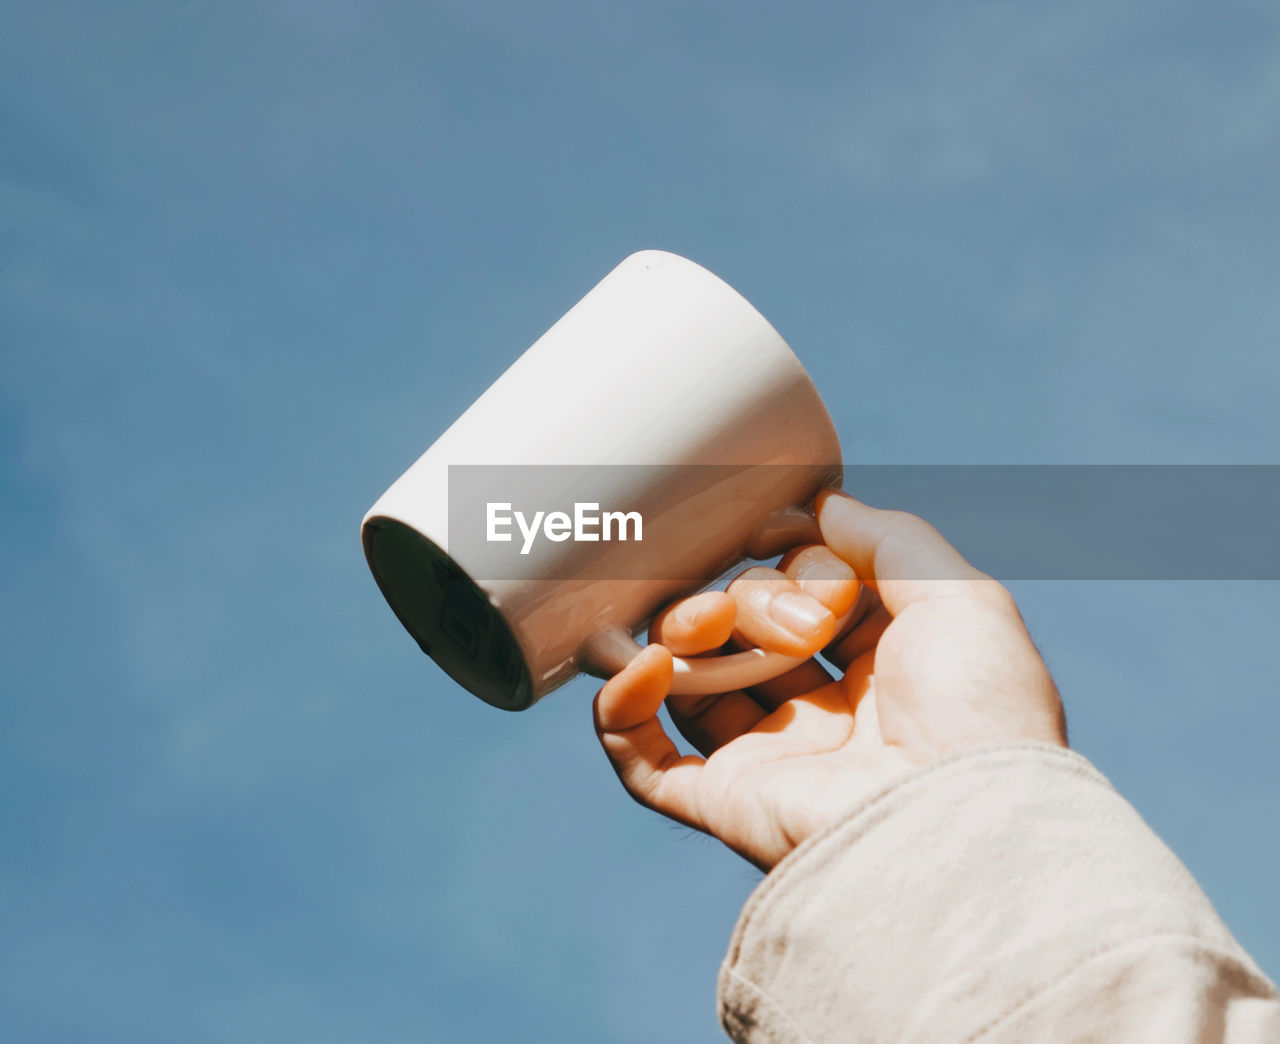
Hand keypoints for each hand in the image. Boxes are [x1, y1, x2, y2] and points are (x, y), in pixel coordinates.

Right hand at [593, 490, 1066, 871]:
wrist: (964, 819)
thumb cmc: (977, 708)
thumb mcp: (959, 596)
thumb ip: (889, 539)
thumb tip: (825, 504)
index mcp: (879, 672)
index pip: (806, 600)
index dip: (793, 565)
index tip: (785, 538)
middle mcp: (822, 717)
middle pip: (743, 635)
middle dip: (746, 601)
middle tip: (787, 619)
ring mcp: (771, 762)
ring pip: (691, 686)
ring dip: (677, 636)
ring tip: (700, 621)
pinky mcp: (727, 803)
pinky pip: (645, 763)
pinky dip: (623, 709)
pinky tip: (644, 664)